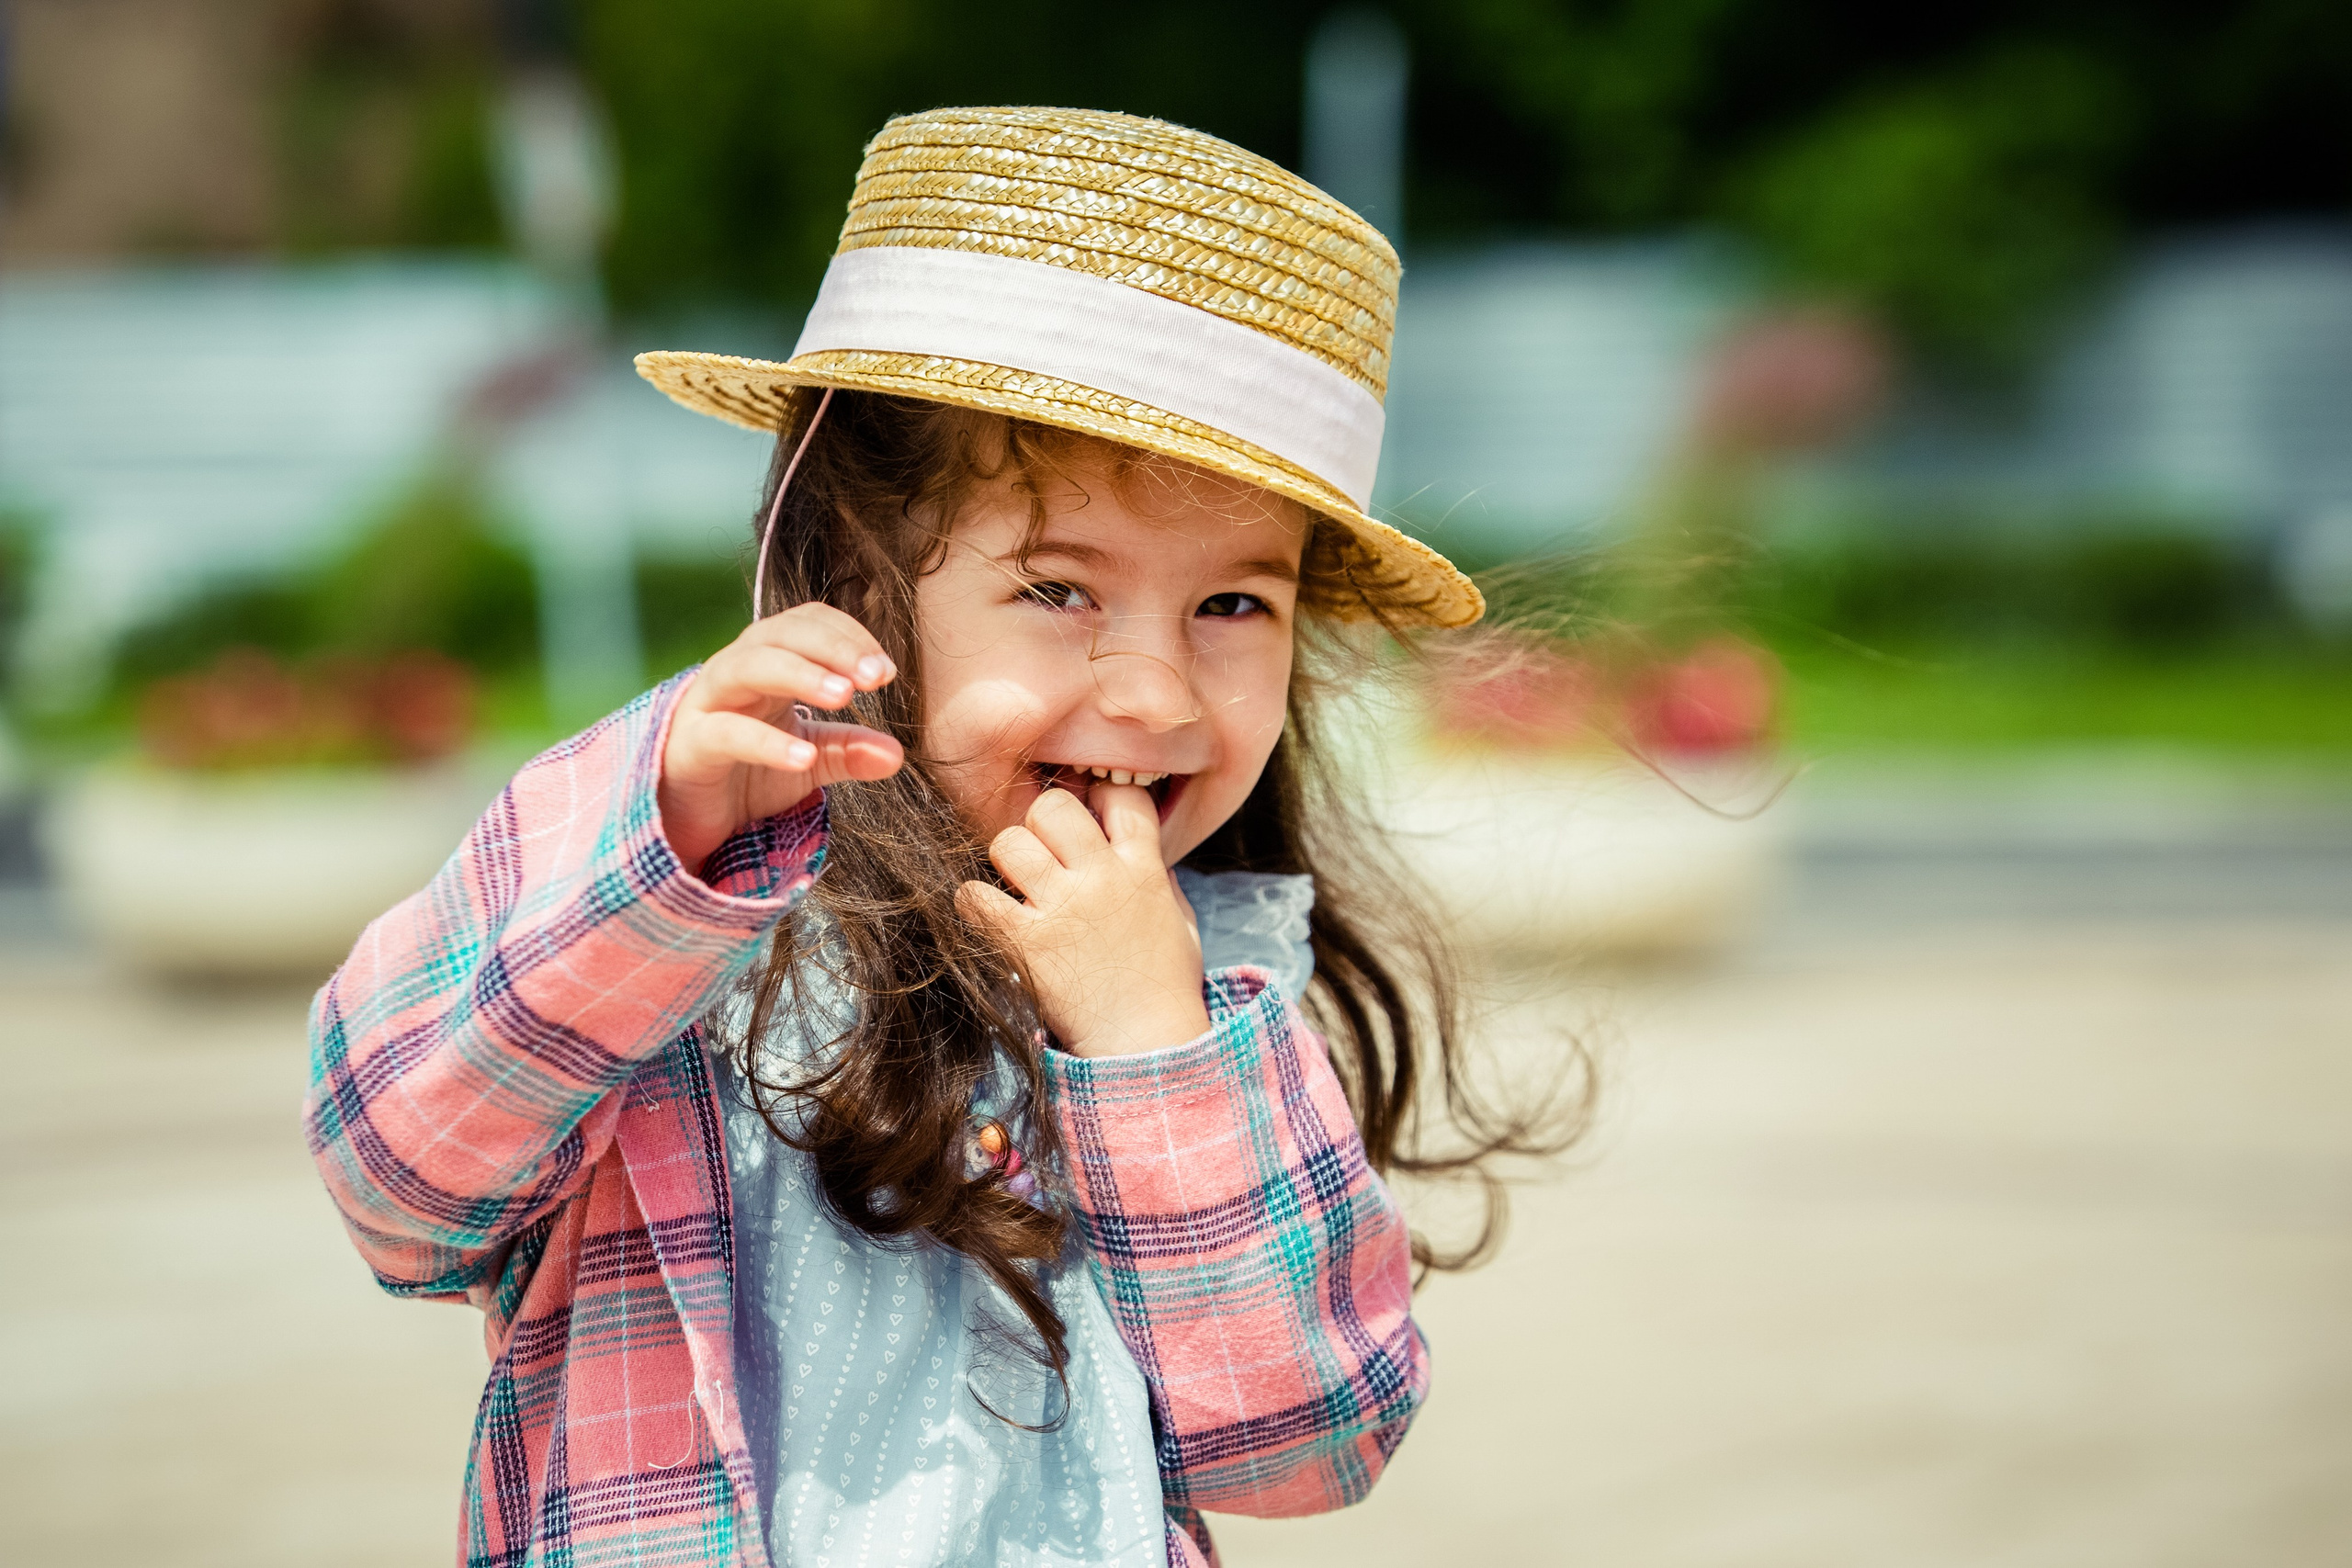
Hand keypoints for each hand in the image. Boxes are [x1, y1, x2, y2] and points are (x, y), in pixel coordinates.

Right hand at [659, 603, 905, 877]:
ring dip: (799, 674)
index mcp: (768, 664)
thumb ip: (848, 751)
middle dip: (833, 647)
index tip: (886, 671)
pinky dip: (766, 742)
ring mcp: (708, 703)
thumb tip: (897, 754)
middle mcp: (736, 671)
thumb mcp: (808, 760)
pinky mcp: (690, 745)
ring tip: (844, 695)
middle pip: (780, 633)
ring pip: (748, 666)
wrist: (685, 816)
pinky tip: (802, 757)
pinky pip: (726, 732)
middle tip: (877, 676)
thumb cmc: (745, 773)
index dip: (848, 636)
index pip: (807, 623)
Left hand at [958, 783, 1211, 1058]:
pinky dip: (973, 903)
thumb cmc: (1165, 986)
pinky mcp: (1026, 944)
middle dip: (1041, 824)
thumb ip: (1161, 880)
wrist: (1146, 1046)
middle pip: (1053, 806)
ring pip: (1009, 842)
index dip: (1100, 798)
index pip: (1121, 795)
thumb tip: (1145, 854)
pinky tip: (988, 916)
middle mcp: (1102, 879)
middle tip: (1042, 855)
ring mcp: (1062, 910)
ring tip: (1015, 887)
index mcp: (1144, 868)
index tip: (1090, 820)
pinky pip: (976, 897)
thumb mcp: (1181, 923)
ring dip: (1006, 861)